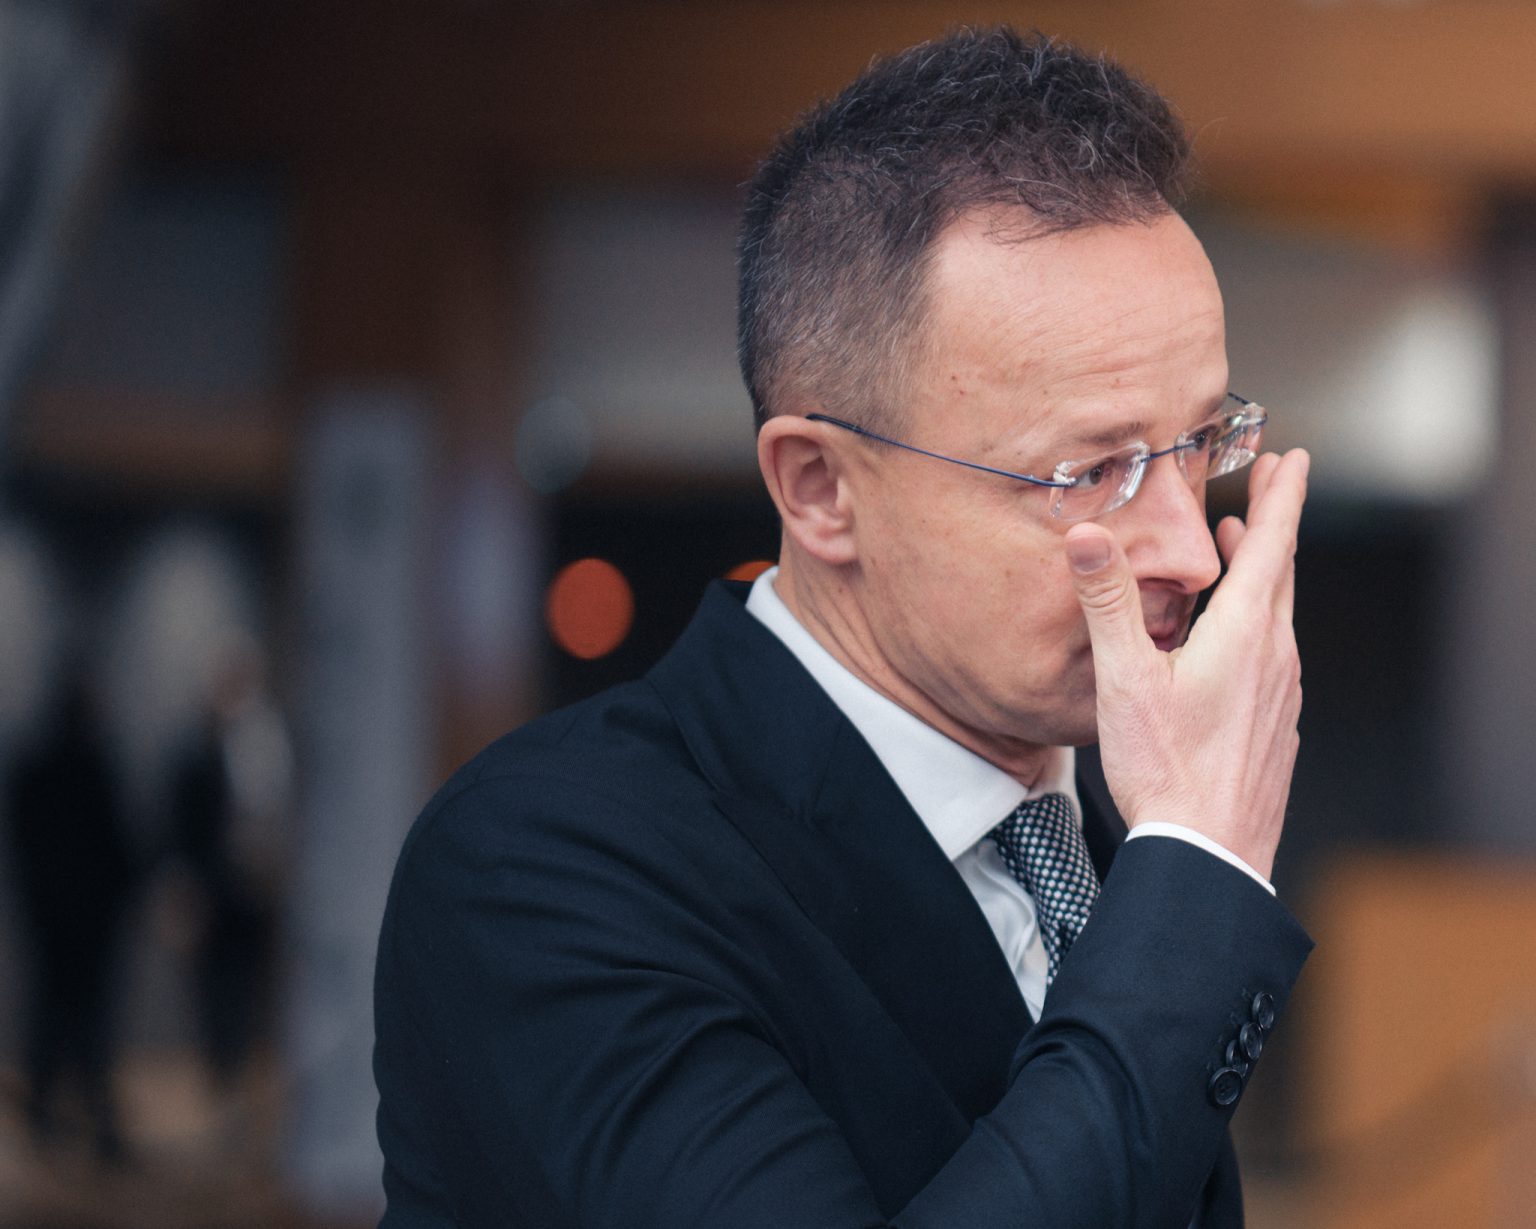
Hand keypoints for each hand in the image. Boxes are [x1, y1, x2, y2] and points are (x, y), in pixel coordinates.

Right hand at [1064, 449, 1309, 879]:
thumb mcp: (1126, 679)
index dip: (1282, 497)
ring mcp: (1281, 695)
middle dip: (1272, 525)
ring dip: (1260, 577)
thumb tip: (1090, 536)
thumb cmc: (1167, 771)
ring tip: (1237, 557)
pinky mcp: (1275, 727)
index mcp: (1246, 635)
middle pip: (1281, 574)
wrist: (1210, 855)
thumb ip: (1109, 603)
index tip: (1293, 460)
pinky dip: (1257, 626)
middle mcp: (1275, 658)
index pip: (1273, 545)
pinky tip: (1229, 646)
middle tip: (1267, 488)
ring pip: (1277, 617)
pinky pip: (1272, 657)